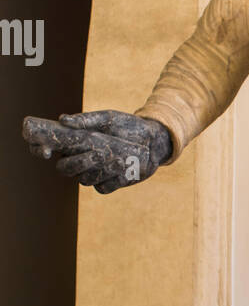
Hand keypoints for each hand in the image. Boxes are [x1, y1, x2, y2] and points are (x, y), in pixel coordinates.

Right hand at [22, 110, 171, 194]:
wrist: (152, 141)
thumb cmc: (127, 126)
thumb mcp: (108, 118)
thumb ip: (86, 120)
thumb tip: (63, 120)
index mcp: (73, 142)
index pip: (47, 148)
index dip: (40, 150)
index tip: (46, 150)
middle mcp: (79, 160)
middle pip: (64, 169)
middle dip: (77, 163)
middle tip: (94, 153)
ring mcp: (93, 174)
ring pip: (84, 179)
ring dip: (100, 169)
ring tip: (118, 156)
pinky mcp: (108, 184)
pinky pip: (103, 187)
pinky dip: (113, 177)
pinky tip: (125, 166)